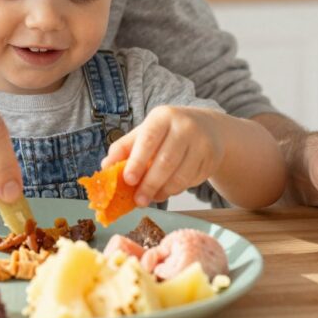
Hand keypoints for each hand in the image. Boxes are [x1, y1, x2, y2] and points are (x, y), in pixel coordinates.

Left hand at [101, 105, 223, 205]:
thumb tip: (105, 167)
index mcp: (163, 116)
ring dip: (162, 191)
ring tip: (150, 198)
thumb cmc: (168, 131)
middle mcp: (184, 126)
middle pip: (165, 161)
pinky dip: (175, 191)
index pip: (148, 139)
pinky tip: (165, 192)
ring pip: (180, 175)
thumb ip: (125, 148)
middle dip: (149, 184)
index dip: (137, 161)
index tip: (127, 180)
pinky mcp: (211, 159)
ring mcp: (201, 143)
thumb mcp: (146, 132)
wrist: (208, 128)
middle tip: (137, 201)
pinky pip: (191, 181)